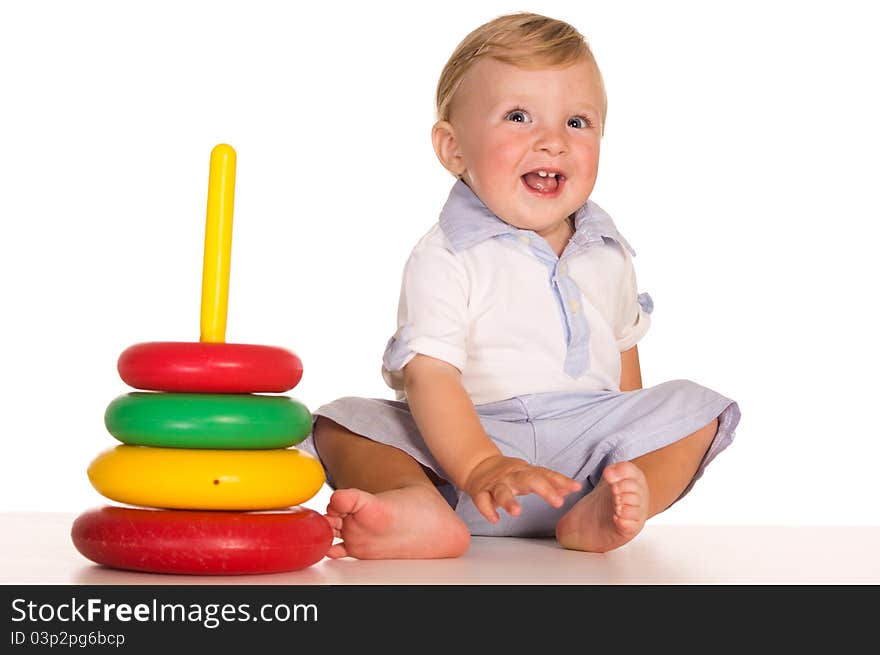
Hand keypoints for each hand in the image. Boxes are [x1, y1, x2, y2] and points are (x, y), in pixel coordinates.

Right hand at [463, 455, 581, 522]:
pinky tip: (495, 519)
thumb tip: (573, 488)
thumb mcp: (530, 474)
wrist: (478, 465)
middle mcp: (512, 476)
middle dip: (544, 489)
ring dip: (509, 501)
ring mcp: (495, 484)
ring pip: (502, 491)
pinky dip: (487, 509)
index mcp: (525, 471)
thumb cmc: (509, 474)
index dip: (561, 481)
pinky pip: (482, 500)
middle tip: (558, 502)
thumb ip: (550, 482)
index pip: (546, 474)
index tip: (576, 488)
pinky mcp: (480, 492)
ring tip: (517, 513)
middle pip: (528, 479)